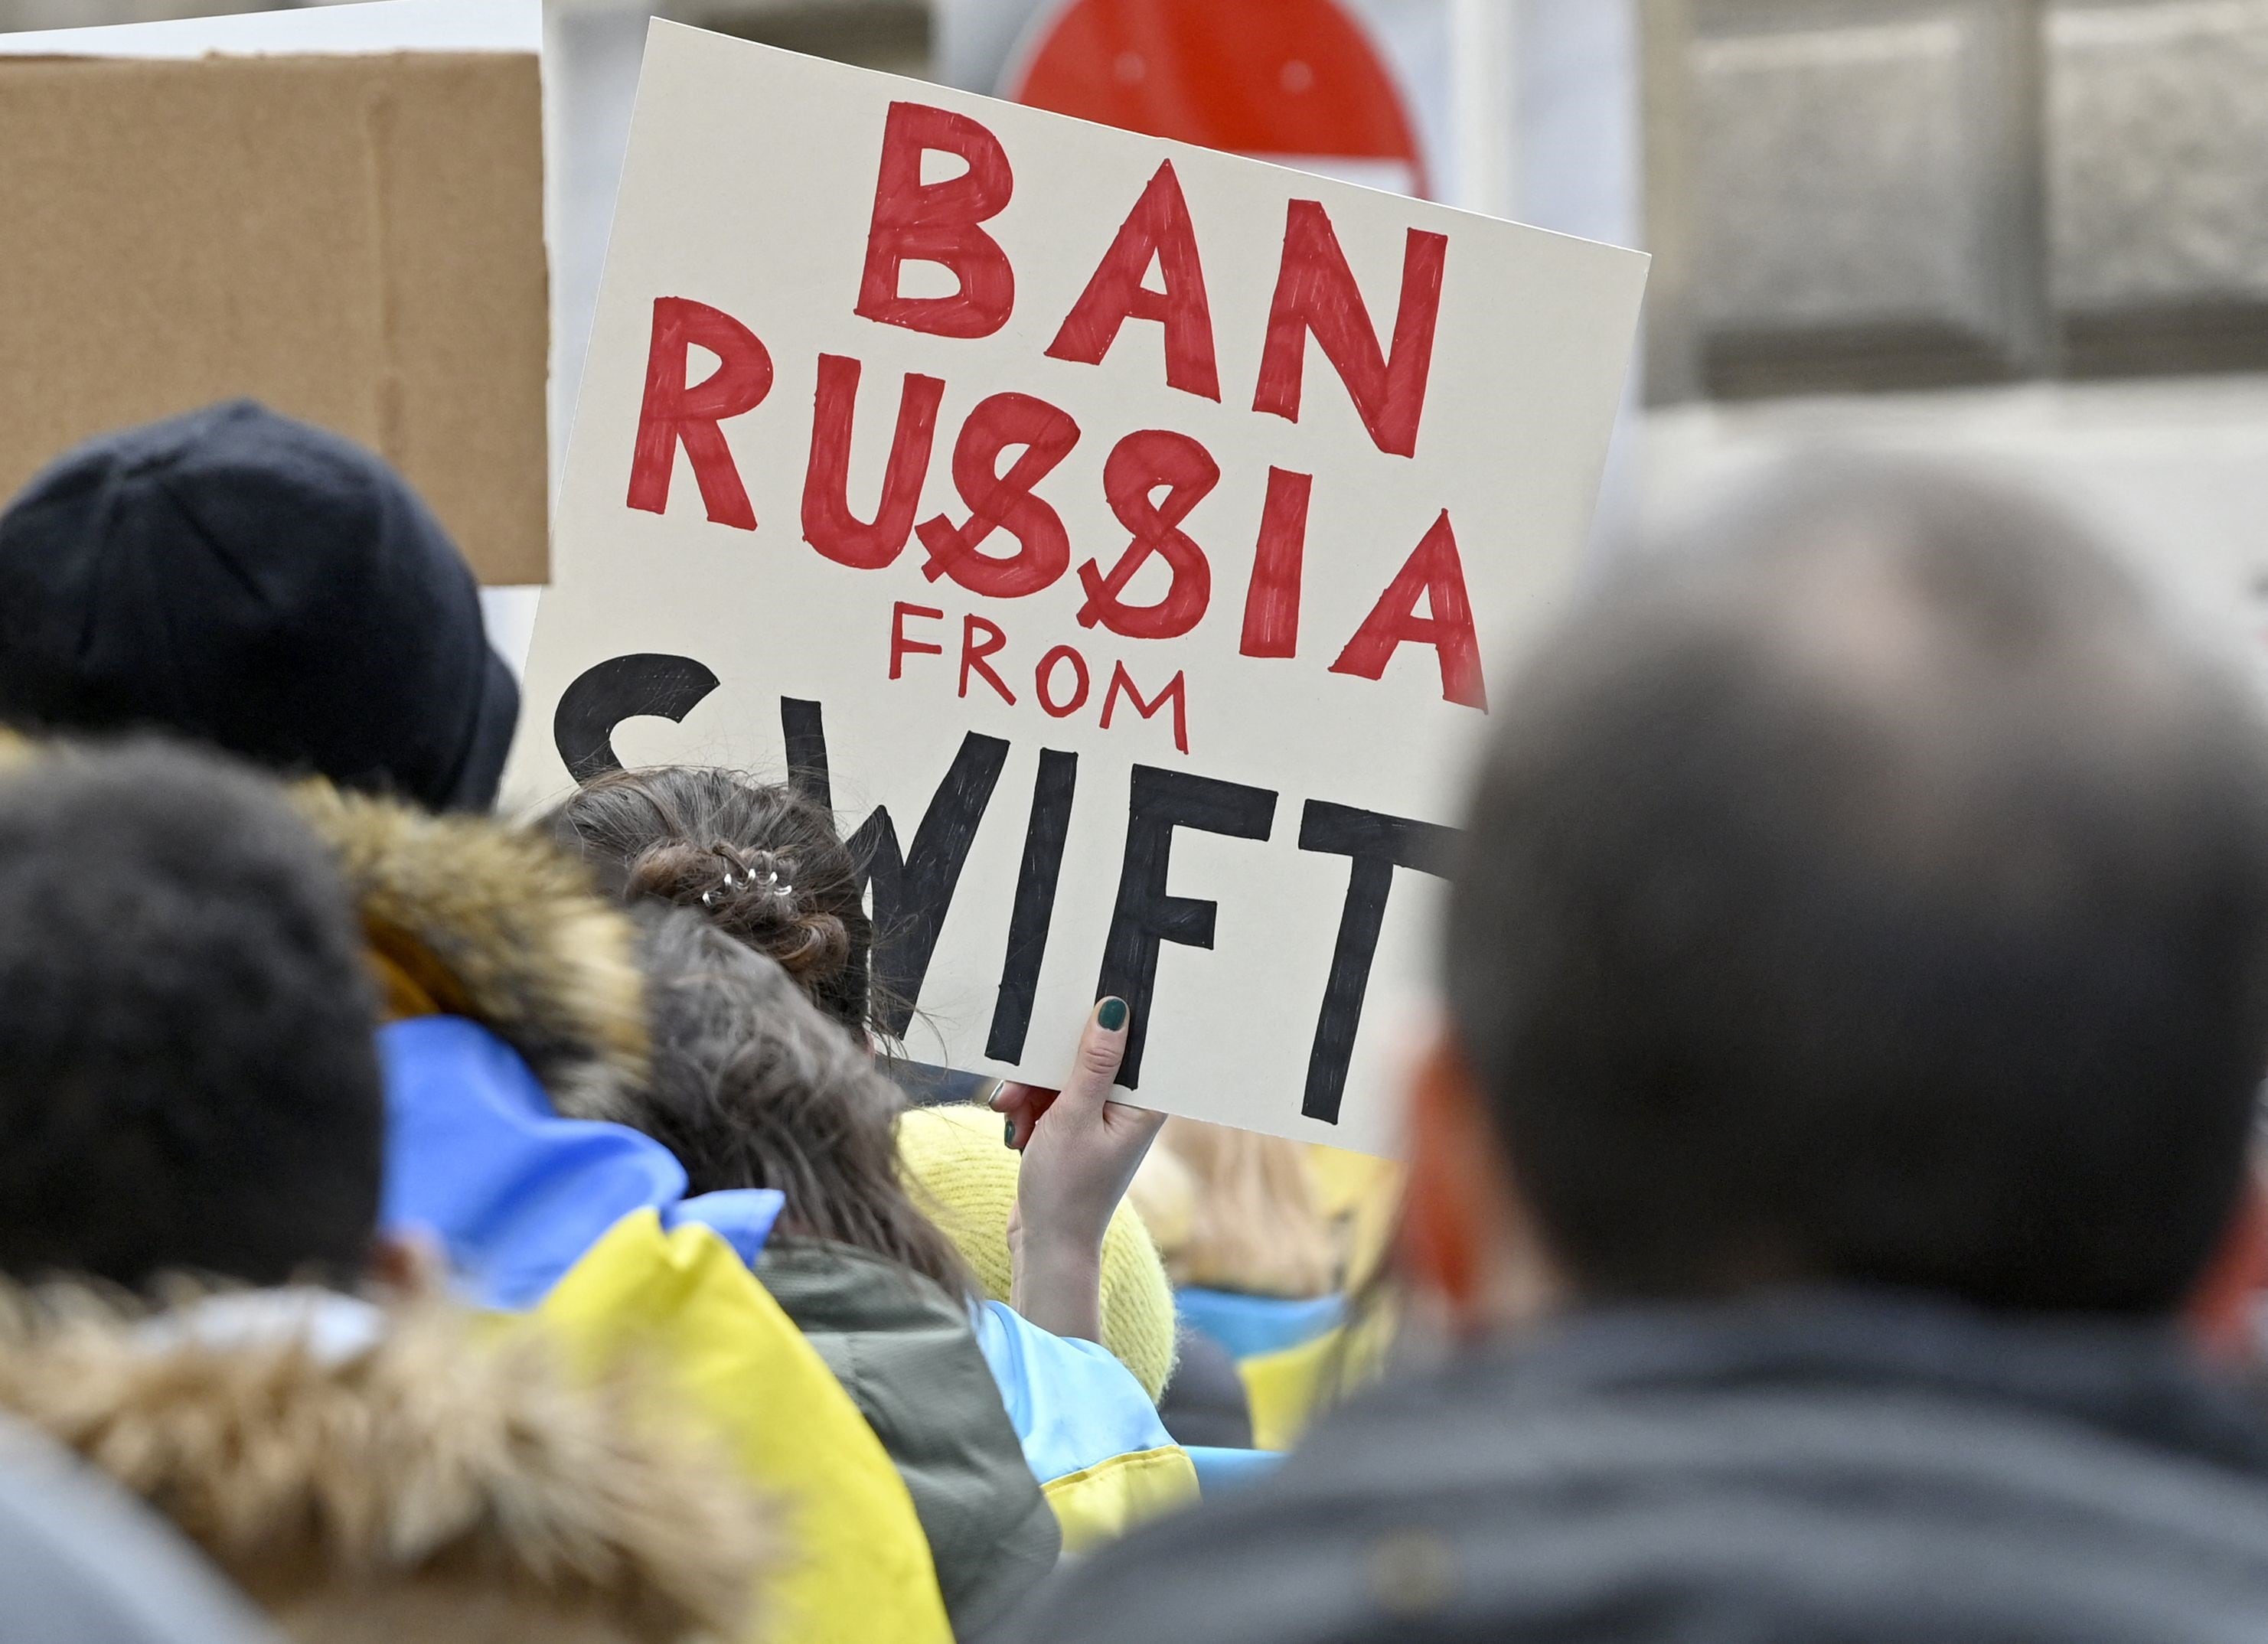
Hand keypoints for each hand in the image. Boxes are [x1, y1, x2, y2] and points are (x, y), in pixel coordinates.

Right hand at [992, 997, 1164, 1341]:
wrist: (1045, 1246)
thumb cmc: (1067, 1190)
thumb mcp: (1074, 1117)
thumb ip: (1092, 1062)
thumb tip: (1115, 1009)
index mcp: (1145, 1102)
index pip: (1129, 1042)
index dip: (1095, 1026)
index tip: (1065, 1019)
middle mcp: (1128, 1106)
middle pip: (1085, 1057)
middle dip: (1044, 1072)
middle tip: (1019, 1092)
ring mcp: (1100, 1117)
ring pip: (1059, 1076)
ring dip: (1030, 1093)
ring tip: (1014, 1118)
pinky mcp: (1075, 1127)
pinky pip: (1049, 1097)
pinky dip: (1029, 1109)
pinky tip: (1017, 1132)